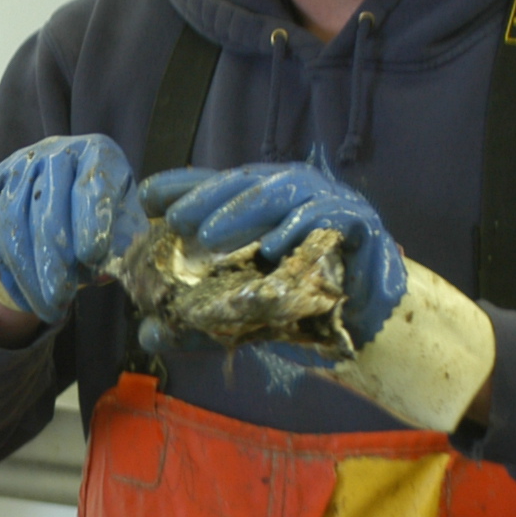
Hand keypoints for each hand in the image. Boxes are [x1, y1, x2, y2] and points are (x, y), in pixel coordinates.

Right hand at [0, 135, 139, 328]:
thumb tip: (107, 270)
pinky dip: (1, 267)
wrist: (60, 196)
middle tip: (60, 301)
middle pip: (45, 211)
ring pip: (11, 225)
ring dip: (27, 275)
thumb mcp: (123, 222)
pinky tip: (22, 294)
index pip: (91, 185)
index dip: (90, 221)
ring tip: (46, 308)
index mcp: (97, 154)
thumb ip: (123, 242)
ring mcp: (16, 167)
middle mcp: (54, 153)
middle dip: (52, 264)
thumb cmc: (101, 213)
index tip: (92, 256)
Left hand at [138, 160, 406, 344]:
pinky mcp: (361, 224)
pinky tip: (273, 246)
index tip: (147, 199)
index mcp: (266, 204)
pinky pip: (331, 217)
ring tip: (208, 234)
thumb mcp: (242, 312)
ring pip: (285, 191)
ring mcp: (330, 203)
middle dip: (208, 199)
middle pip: (248, 183)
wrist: (368, 328)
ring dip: (245, 209)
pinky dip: (300, 228)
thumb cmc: (302, 309)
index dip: (185, 186)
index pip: (220, 186)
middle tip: (175, 222)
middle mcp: (297, 194)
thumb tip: (147, 334)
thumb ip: (200, 321)